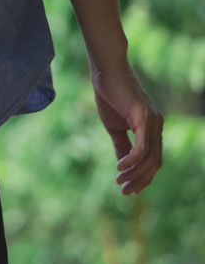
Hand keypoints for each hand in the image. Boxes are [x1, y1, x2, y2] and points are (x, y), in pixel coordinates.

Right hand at [91, 62, 162, 194]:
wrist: (106, 72)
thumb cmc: (109, 95)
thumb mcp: (114, 126)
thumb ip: (121, 145)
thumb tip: (123, 166)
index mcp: (152, 128)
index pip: (154, 159)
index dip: (143, 177)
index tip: (129, 189)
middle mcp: (157, 126)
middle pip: (155, 162)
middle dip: (140, 180)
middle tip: (123, 191)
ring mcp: (153, 121)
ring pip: (150, 157)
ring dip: (134, 173)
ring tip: (119, 180)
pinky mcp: (144, 117)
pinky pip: (142, 146)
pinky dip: (132, 160)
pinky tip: (120, 166)